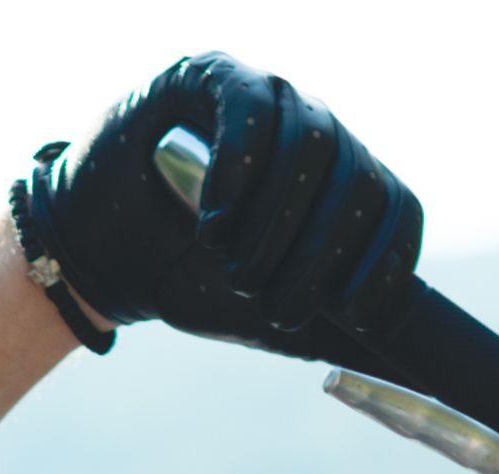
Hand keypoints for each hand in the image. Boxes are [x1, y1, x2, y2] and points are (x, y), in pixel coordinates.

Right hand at [10, 58, 423, 363]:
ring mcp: (269, 99)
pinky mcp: (212, 76)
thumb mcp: (268, 317)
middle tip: (271, 305)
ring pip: (310, 144)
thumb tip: (404, 372)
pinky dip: (238, 170)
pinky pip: (250, 110)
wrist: (95, 257)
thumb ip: (330, 334)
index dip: (384, 260)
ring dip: (273, 223)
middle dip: (316, 258)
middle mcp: (317, 130)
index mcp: (342, 183)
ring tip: (229, 266)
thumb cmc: (186, 281)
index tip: (350, 311)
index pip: (394, 207)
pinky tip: (213, 220)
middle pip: (354, 178)